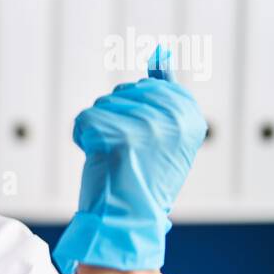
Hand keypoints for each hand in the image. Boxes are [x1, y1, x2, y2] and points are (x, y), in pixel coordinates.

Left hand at [52, 48, 206, 273]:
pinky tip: (97, 160)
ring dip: (98, 131)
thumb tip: (159, 52)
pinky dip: (82, 138)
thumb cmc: (141, 179)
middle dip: (114, 119)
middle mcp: (175, 119)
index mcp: (191, 117)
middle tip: (126, 155)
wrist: (127, 221)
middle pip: (124, 93)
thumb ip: (163, 93)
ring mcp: (148, 126)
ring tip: (113, 160)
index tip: (140, 141)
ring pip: (102, 105)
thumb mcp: (163, 134)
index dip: (135, 113)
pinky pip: (84, 119)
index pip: (151, 87)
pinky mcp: (118, 136)